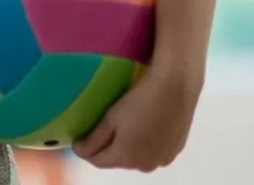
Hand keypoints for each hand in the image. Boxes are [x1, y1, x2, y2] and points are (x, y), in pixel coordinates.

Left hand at [73, 66, 202, 171]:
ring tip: (124, 125)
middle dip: (106, 148)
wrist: (176, 88)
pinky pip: (152, 151)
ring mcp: (162, 159)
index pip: (97, 161)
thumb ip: (94, 139)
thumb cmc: (139, 102)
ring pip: (136, 156)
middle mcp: (145, 165)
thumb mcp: (110, 119)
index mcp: (126, 158)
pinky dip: (144, 143)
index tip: (78, 137)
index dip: (84, 150)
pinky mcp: (175, 150)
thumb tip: (80, 151)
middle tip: (102, 127)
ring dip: (127, 146)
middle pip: (117, 160)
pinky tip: (144, 125)